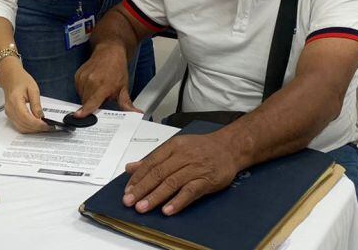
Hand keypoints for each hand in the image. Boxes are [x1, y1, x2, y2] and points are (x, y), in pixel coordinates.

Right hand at [0, 59, 49, 133]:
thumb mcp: (33, 89)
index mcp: (15, 100)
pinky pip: (19, 126)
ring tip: (44, 127)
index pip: (25, 117)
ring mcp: (9, 113)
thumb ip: (36, 104)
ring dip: (33, 130)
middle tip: (48, 127)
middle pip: (23, 125)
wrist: (10, 78)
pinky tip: (36, 126)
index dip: (36, 124)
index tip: (46, 125)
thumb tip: (40, 116)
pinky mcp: (10, 115)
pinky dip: (28, 128)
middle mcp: (10, 109)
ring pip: (21, 128)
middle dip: (37, 128)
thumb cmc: (21, 80)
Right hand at [75, 44, 141, 116]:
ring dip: (88, 97)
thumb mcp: (124, 88)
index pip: (92, 101)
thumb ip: (126, 104)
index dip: (85, 110)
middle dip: (93, 104)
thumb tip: (135, 114)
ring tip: (98, 88)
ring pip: (81, 97)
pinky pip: (78, 90)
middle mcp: (91, 81)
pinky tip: (92, 84)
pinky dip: (84, 91)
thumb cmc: (117, 69)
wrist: (109, 51)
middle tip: (102, 97)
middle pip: (86, 102)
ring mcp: (83, 77)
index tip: (78, 116)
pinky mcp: (77, 76)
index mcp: (104, 85)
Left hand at [122, 133, 240, 215]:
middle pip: (158, 173)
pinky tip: (168, 210)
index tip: (127, 191)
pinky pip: (190, 191)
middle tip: (129, 202)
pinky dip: (178, 201)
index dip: (138, 178)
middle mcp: (183, 156)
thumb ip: (153, 159)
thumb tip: (130, 168)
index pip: (151, 163)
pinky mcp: (207, 180)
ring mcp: (195, 168)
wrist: (229, 148)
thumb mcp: (176, 148)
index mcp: (173, 147)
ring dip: (155, 196)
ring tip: (143, 207)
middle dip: (142, 189)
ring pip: (171, 183)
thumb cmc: (201, 148)